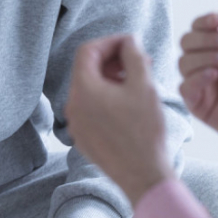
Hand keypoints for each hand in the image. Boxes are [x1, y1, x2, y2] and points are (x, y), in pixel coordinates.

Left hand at [64, 35, 174, 205]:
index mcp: (83, 90)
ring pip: (90, 91)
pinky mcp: (84, 139)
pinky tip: (130, 106)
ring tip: (138, 84)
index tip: (132, 44)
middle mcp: (72, 106)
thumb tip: (129, 41)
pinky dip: (107, 100)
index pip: (88, 51)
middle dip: (113, 61)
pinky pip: (91, 110)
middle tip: (140, 62)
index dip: (111, 42)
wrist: (143, 176)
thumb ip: (134, 55)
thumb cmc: (145, 131)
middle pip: (87, 70)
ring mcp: (76, 125)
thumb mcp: (144, 85)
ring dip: (112, 80)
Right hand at [179, 10, 217, 176]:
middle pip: (187, 42)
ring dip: (203, 56)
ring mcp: (202, 83)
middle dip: (205, 38)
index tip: (217, 20)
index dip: (204, 22)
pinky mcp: (198, 104)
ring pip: (183, 62)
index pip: (200, 28)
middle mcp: (208, 62)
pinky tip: (214, 75)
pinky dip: (197, 77)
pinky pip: (185, 87)